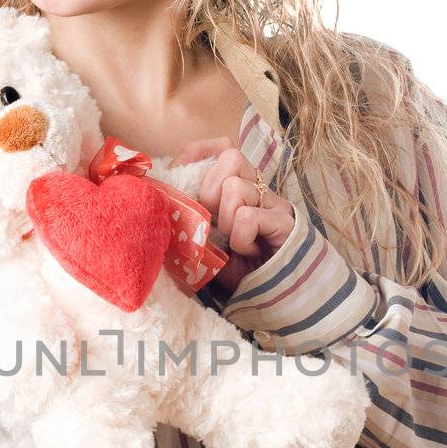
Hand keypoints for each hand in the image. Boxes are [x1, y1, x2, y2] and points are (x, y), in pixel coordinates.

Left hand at [169, 138, 295, 298]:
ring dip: (226, 221)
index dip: (201, 152)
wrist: (272, 299)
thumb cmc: (237, 271)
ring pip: (236, 188)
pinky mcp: (286, 222)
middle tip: (214, 222)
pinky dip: (240, 238)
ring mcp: (274, 204)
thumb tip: (160, 199)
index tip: (183, 172)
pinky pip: (248, 216)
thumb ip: (188, 220)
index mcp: (239, 187)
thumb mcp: (204, 243)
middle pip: (231, 157)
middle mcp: (259, 190)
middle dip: (210, 190)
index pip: (222, 147)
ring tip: (234, 243)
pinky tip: (248, 251)